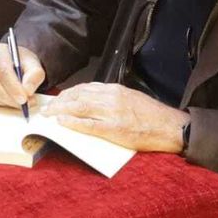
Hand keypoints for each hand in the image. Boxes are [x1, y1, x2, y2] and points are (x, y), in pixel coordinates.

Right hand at [0, 42, 44, 107]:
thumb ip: (34, 75)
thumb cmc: (22, 62)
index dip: (13, 87)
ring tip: (21, 102)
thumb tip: (28, 91)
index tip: (24, 99)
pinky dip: (1, 103)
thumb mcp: (34, 64)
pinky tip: (11, 100)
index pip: (3, 71)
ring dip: (7, 102)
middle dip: (10, 98)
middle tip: (24, 104)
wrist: (15, 63)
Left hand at [43, 82, 186, 152]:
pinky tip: (62, 122)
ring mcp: (112, 113)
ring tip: (50, 115)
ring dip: (61, 110)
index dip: (68, 93)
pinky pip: (88, 124)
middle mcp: (112, 97)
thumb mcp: (131, 98)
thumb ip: (112, 97)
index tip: (59, 99)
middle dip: (60, 102)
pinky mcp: (114, 129)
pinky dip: (73, 122)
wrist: (169, 126)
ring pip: (80, 107)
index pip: (85, 88)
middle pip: (78, 95)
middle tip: (48, 108)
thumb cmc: (152, 115)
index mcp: (116, 89)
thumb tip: (92, 101)